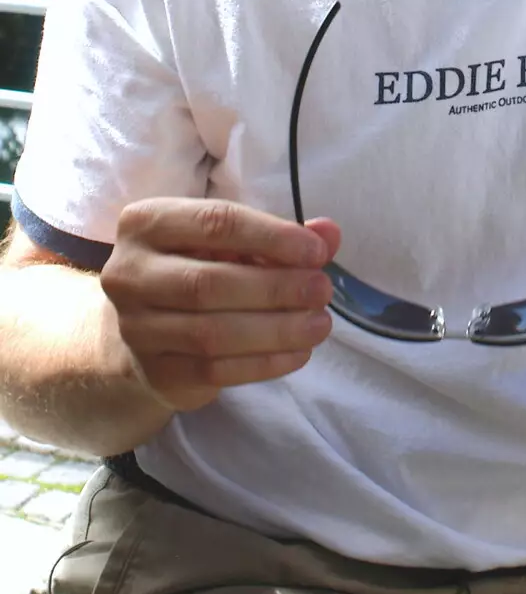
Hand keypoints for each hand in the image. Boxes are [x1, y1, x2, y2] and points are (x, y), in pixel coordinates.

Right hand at [99, 198, 340, 412]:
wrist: (146, 324)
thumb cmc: (197, 264)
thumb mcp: (233, 240)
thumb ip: (281, 235)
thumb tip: (329, 234)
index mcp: (147, 222)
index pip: (215, 223)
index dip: (272, 237)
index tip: (317, 252)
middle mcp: (128, 273)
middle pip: (210, 283)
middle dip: (276, 288)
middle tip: (323, 290)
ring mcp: (135, 328)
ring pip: (212, 333)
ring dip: (276, 330)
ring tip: (319, 324)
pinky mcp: (154, 372)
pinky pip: (214, 370)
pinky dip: (264, 363)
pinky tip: (299, 353)